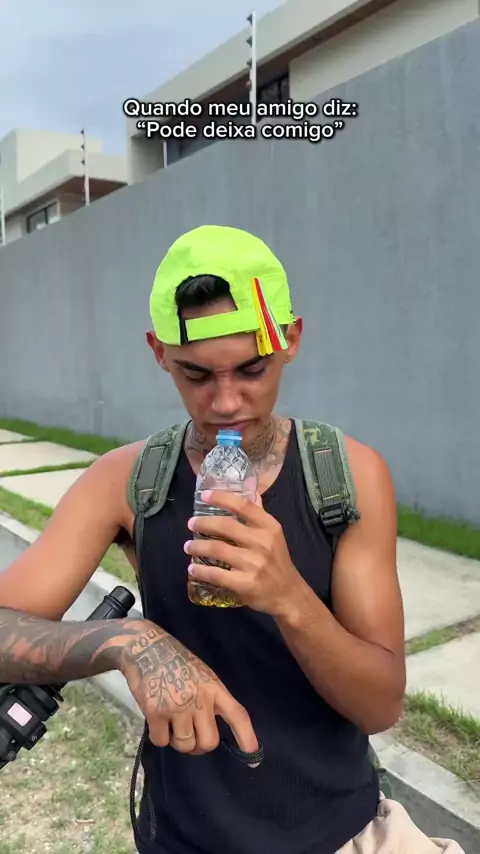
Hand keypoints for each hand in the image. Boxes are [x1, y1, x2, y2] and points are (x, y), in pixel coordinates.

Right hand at [118, 621, 258, 756]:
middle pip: (209, 742)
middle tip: (191, 737)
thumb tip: (209, 730)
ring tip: (171, 724)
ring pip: (185, 745)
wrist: (145, 647)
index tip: (252, 753)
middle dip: (199, 746)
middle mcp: (199, 699)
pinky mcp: (156, 712)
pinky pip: (161, 741)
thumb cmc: (175, 661)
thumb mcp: (202, 675)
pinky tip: (157, 720)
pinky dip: (159, 736)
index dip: (246, 735)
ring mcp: (178, 707)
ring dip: (178, 741)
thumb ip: (210, 699)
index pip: (236, 714)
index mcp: (214, 688)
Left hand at [185, 490, 307, 616]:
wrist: (288, 595)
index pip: (243, 505)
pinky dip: (201, 571)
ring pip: (217, 549)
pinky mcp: (245, 584)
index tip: (204, 495)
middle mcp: (262, 543)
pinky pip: (216, 574)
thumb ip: (260, 515)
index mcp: (269, 527)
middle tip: (191, 524)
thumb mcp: (274, 535)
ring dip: (198, 546)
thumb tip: (252, 493)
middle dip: (203, 523)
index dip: (221, 498)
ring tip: (188, 546)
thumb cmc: (278, 562)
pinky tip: (193, 568)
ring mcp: (253, 564)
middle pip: (226, 526)